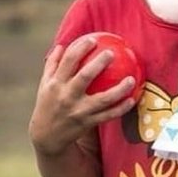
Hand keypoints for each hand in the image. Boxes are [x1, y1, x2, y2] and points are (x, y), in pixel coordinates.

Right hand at [29, 35, 137, 156]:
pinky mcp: (87, 123)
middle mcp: (67, 97)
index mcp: (55, 84)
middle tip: (111, 53)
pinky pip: (108, 115)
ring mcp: (78, 111)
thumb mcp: (44, 85)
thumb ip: (52, 65)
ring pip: (103, 99)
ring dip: (119, 89)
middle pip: (85, 76)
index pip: (68, 61)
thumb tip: (61, 45)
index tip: (93, 40)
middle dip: (99, 63)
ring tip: (132, 79)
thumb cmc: (47, 105)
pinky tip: (132, 100)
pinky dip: (121, 108)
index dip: (80, 49)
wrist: (47, 136)